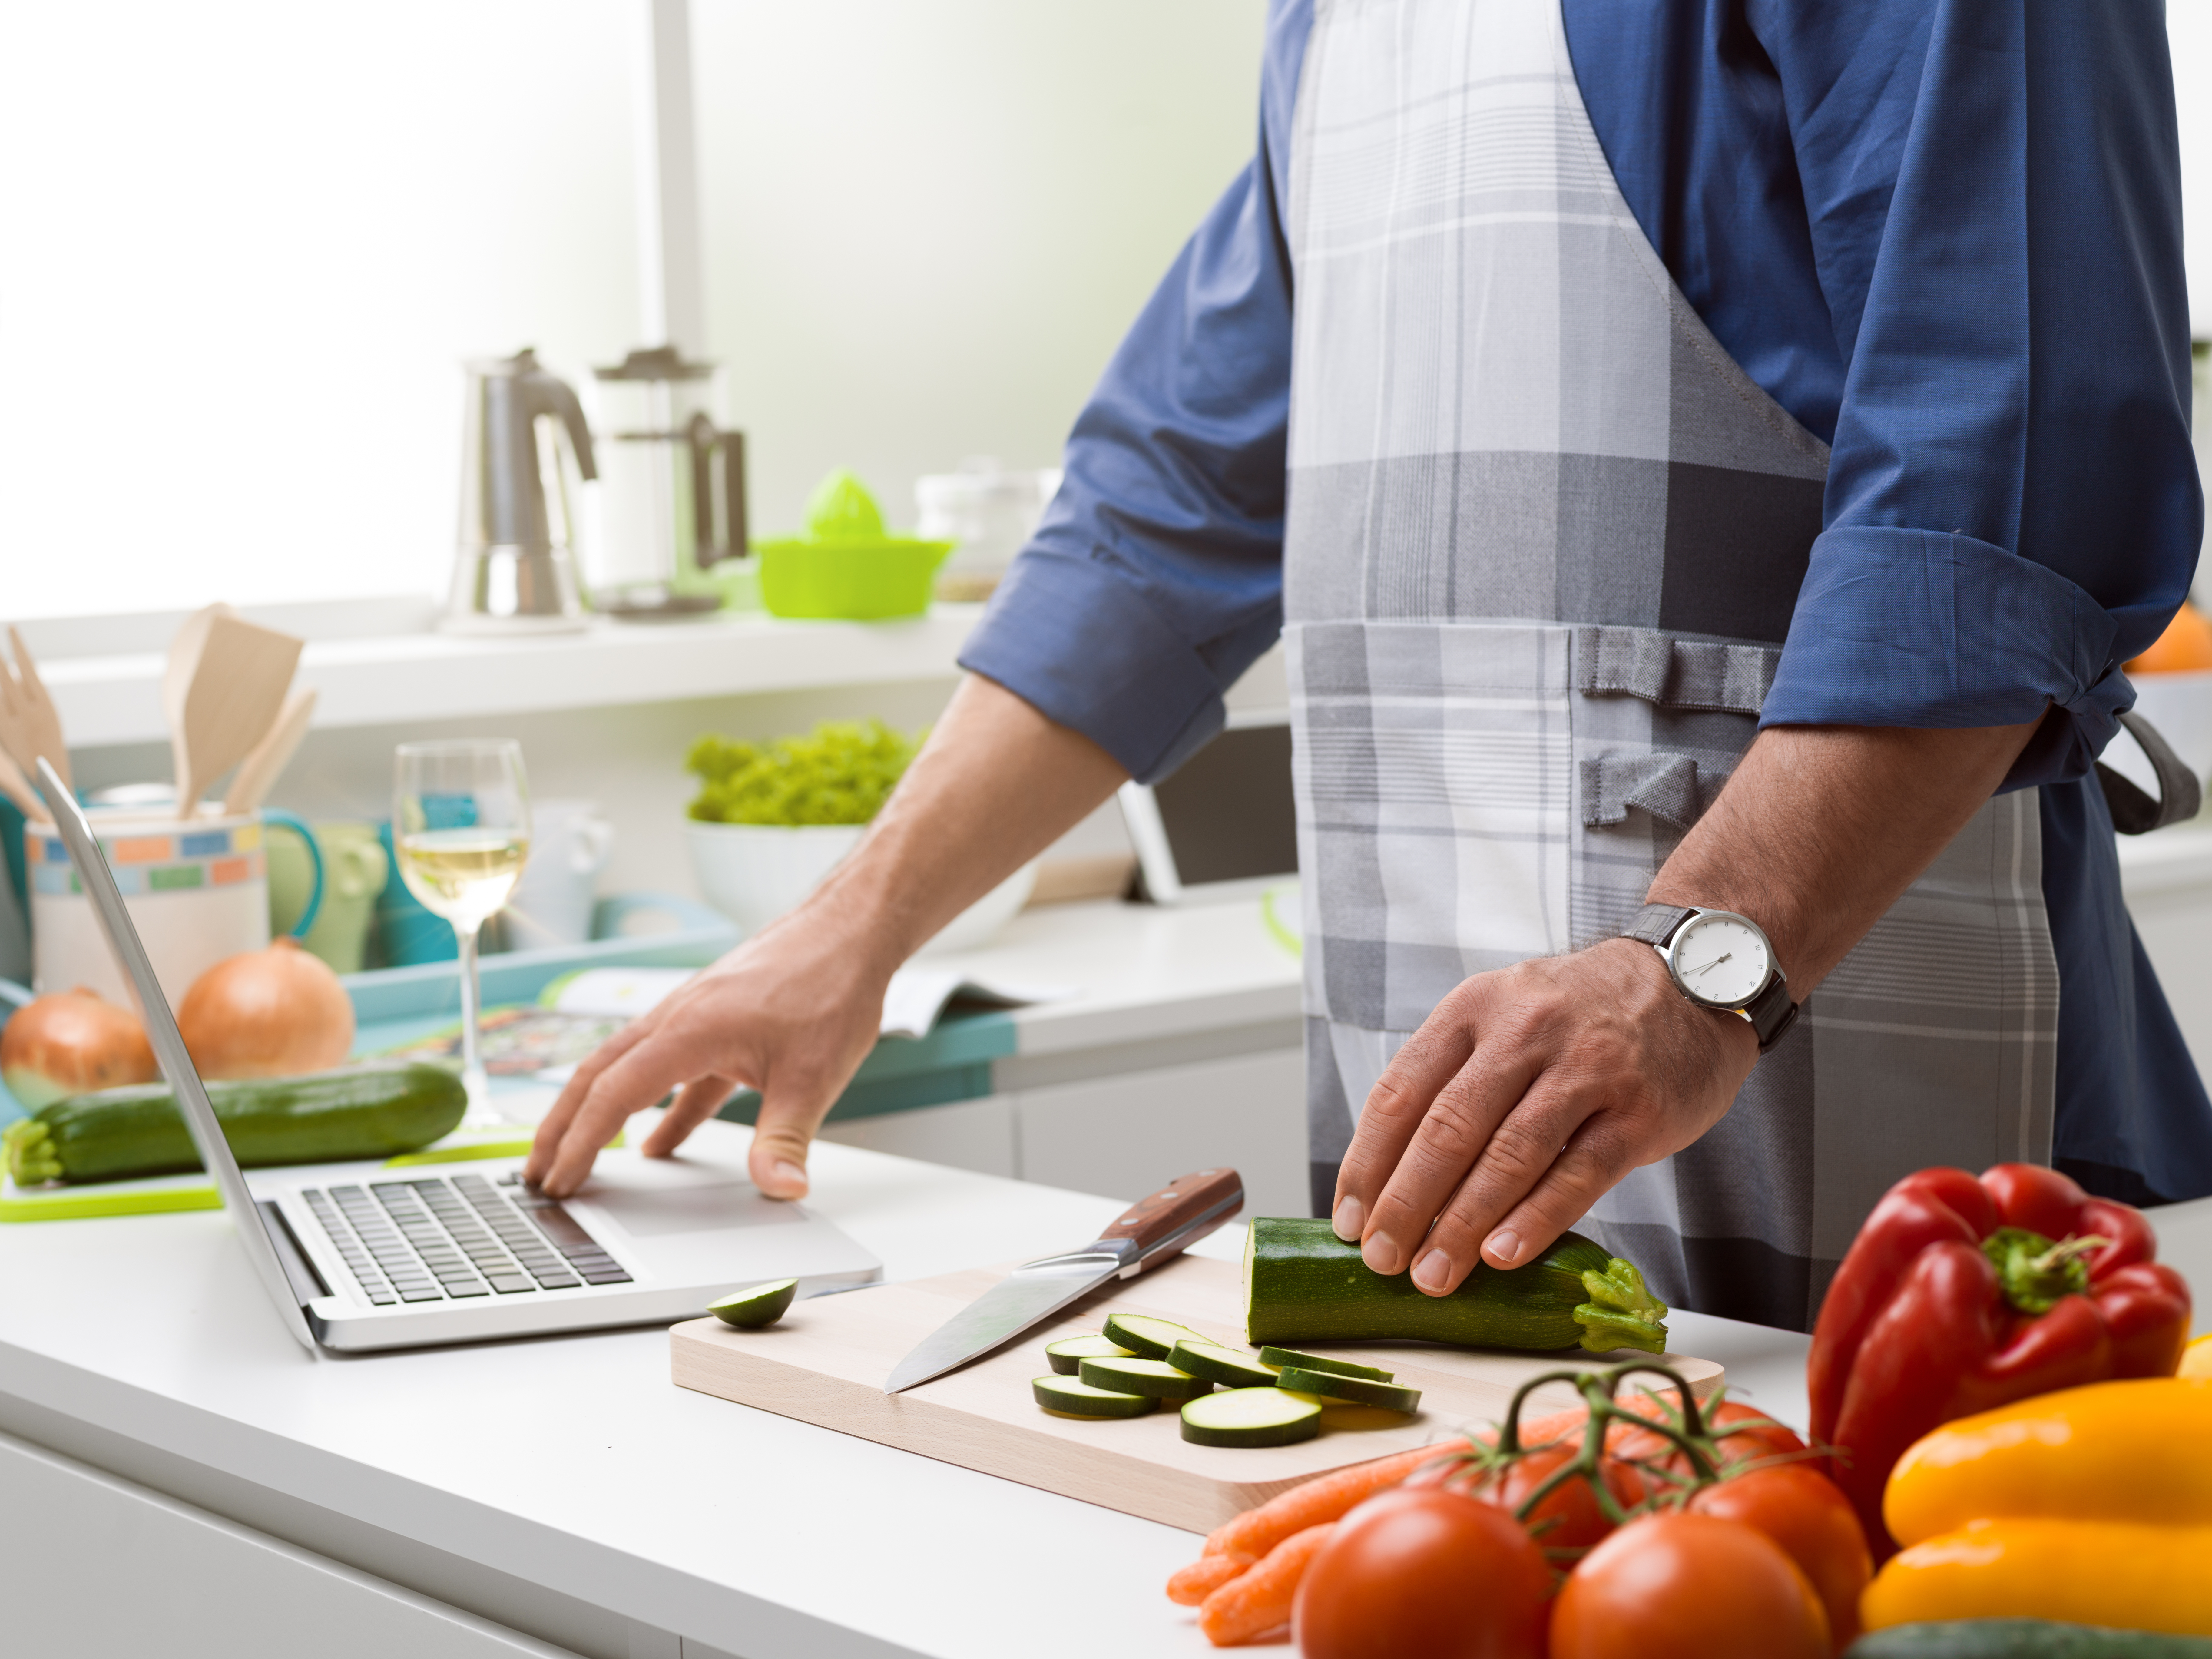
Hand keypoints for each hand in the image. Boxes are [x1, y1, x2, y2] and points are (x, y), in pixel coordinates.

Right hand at [522, 904, 896, 1198]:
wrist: (852, 930)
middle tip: (535, 1172)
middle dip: (561, 1127)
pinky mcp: (716, 1021)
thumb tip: (781, 1188)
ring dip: (600, 1113)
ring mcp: (694, 1017)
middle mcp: (677, 1018)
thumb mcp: (814, 1076)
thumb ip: (787, 1139)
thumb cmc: (833, 986)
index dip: (580, 1143)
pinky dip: (660, 1108)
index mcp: (688, 1030)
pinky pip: (675, 1071)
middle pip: (598, 1075)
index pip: (613, 1094)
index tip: (559, 1181)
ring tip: (580, 1158)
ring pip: (629, 1069)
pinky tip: (657, 1143)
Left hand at [1330, 939, 1757, 1295]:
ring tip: (1432, 1275)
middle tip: (1381, 1259)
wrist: (1690, 979)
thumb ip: (1454, 1080)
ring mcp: (1586, 1071)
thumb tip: (1393, 1177)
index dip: (1368, 1162)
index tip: (1349, 1219)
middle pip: (1447, 1129)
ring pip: (1508, 1156)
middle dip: (1406, 1203)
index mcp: (1474, 1009)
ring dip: (1462, 1224)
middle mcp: (1524, 1032)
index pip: (1402, 1092)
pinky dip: (1534, 1219)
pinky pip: (1577, 1174)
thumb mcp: (1503, 1017)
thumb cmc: (1578, 1016)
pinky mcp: (1638, 1112)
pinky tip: (1500, 1255)